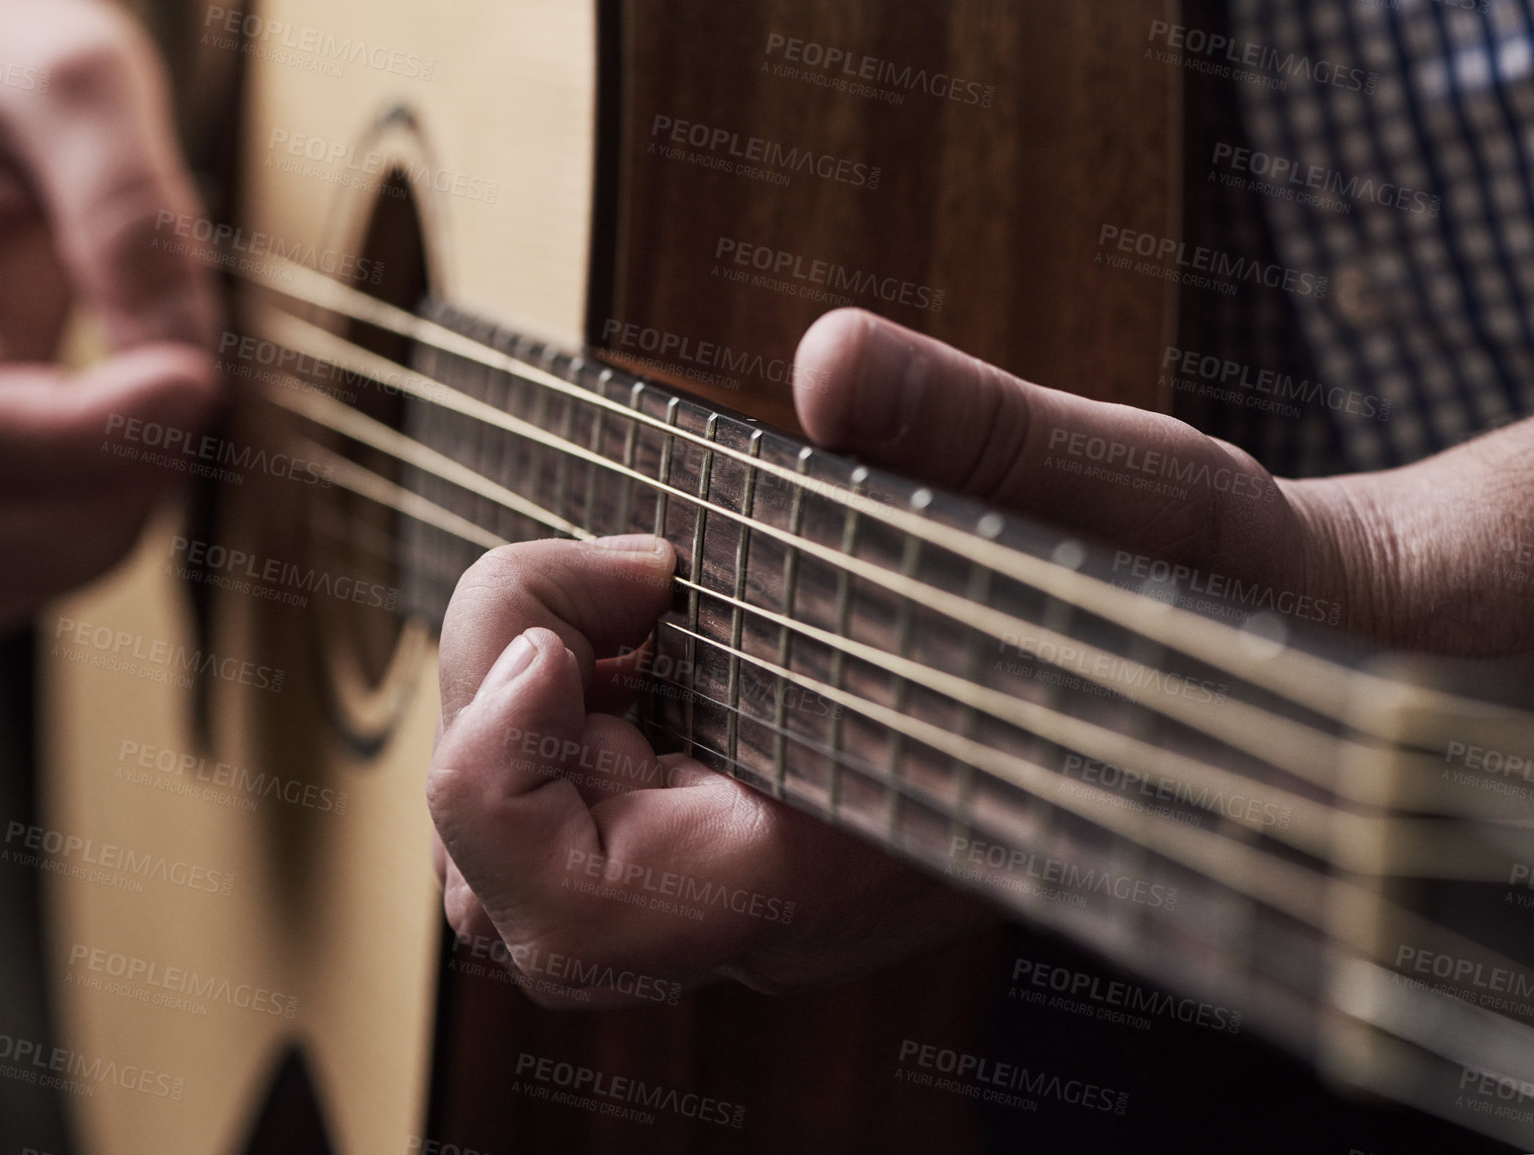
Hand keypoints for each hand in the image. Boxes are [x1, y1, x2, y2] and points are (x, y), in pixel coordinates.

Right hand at [0, 0, 219, 633]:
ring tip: (168, 432)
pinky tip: (132, 476)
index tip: (199, 380)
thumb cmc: (0, 74)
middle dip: (112, 485)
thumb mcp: (71, 73)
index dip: (93, 430)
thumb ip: (124, 199)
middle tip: (197, 392)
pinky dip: (74, 557)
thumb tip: (177, 348)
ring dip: (102, 535)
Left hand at [426, 303, 1533, 1004]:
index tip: (615, 590)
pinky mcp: (727, 813)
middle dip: (496, 707)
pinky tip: (657, 595)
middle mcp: (762, 899)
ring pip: (510, 862)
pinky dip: (559, 685)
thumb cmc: (1199, 609)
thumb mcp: (1131, 495)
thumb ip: (987, 433)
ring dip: (518, 695)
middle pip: (501, 899)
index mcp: (839, 864)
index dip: (503, 769)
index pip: (575, 913)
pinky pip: (563, 799)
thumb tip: (834, 359)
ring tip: (643, 578)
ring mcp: (736, 868)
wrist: (1234, 689)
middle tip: (625, 568)